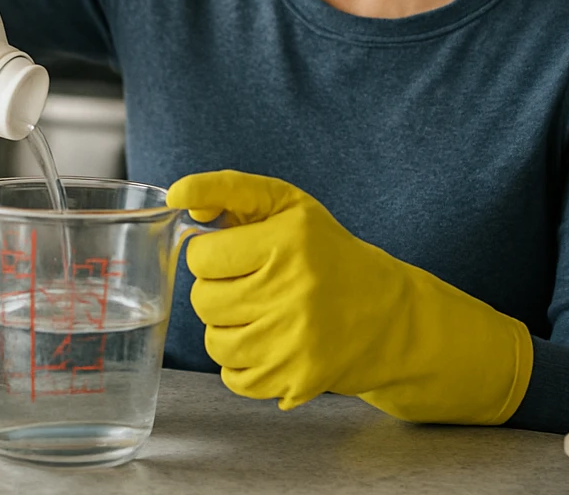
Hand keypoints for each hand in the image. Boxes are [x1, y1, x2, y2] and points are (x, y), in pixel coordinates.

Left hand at [168, 170, 531, 423]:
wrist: (388, 316)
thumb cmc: (329, 254)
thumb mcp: (288, 205)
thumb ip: (230, 189)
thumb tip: (180, 194)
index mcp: (288, 241)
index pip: (201, 255)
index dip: (213, 254)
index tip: (237, 254)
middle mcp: (291, 291)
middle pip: (203, 300)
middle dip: (219, 290)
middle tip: (251, 285)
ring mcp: (293, 341)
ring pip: (213, 341)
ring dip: (227, 328)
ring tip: (259, 314)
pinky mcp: (295, 378)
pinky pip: (232, 378)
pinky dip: (243, 363)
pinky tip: (269, 343)